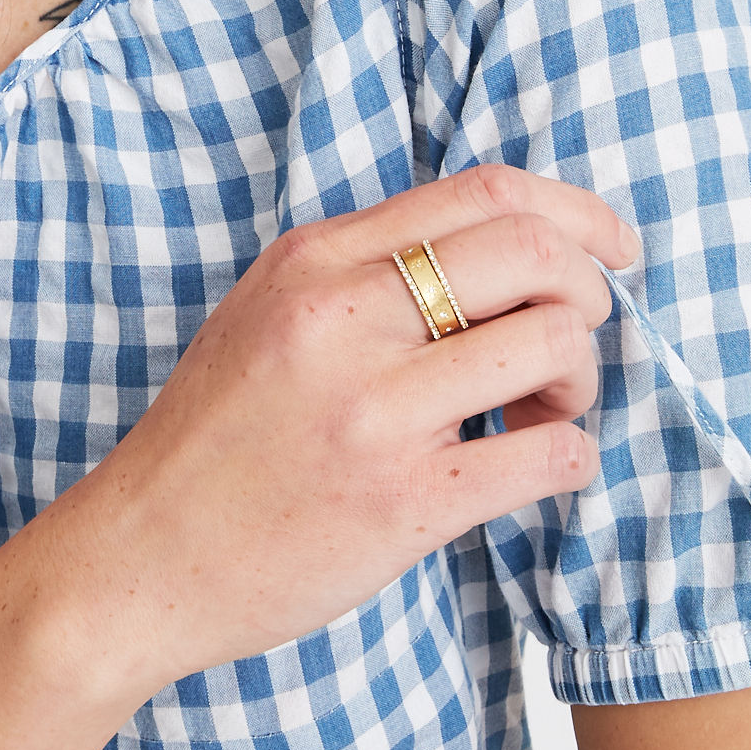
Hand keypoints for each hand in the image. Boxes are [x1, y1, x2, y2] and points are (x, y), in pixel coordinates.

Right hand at [46, 164, 637, 695]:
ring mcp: (373, 411)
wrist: (139, 557)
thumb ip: (361, 270)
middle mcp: (344, 319)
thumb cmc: (213, 441)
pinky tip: (542, 465)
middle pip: (534, 253)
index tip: (610, 247)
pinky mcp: (402, 502)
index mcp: (315, 261)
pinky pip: (544, 457)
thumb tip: (496, 248)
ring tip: (544, 410)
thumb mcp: (265, 311)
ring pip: (552, 346)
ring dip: (581, 378)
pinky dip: (571, 456)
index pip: (483, 192)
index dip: (573, 212)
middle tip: (576, 340)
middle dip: (587, 294)